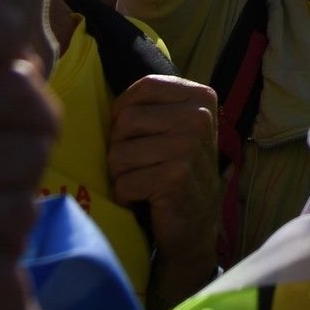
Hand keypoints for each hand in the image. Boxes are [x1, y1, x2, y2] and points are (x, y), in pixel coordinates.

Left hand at [106, 71, 219, 207]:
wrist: (197, 223)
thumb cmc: (178, 170)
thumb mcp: (177, 128)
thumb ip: (154, 107)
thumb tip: (109, 97)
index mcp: (201, 98)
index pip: (145, 87)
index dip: (125, 109)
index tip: (131, 134)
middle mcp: (199, 117)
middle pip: (126, 120)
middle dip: (120, 148)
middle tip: (139, 166)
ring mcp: (188, 147)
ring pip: (119, 153)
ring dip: (121, 175)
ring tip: (142, 182)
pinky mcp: (175, 177)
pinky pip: (124, 183)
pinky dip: (126, 196)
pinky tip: (144, 200)